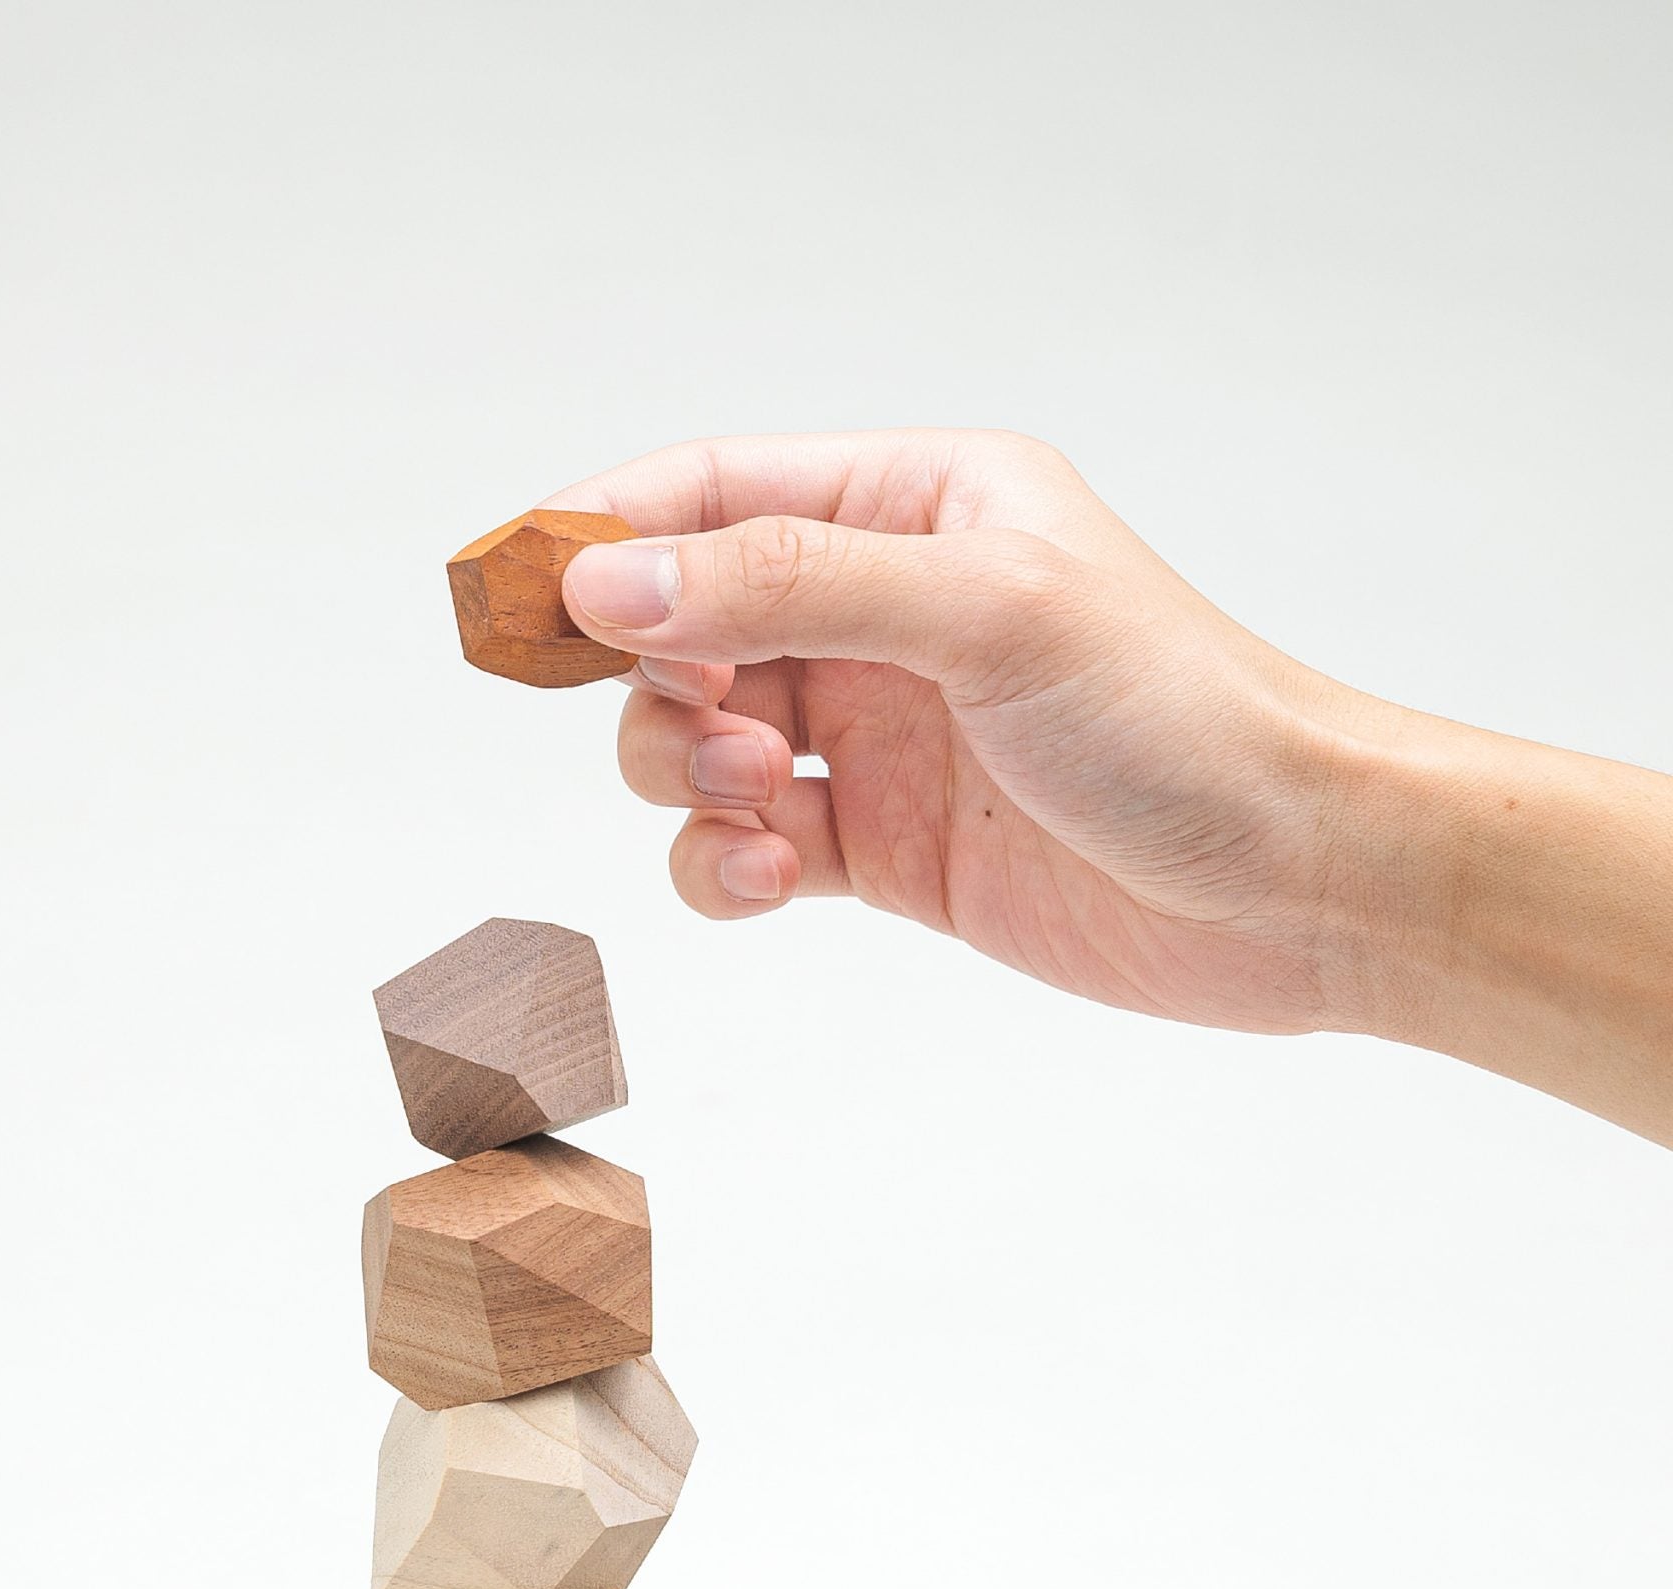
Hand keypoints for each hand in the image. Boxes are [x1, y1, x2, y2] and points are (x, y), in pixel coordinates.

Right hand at [548, 431, 1408, 1037]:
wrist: (1296, 883)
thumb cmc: (1181, 717)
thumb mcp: (984, 612)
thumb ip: (791, 583)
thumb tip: (612, 579)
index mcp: (916, 505)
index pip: (715, 490)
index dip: (600, 534)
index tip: (506, 592)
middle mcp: (884, 611)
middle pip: (680, 622)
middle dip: (654, 680)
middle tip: (712, 726)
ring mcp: (874, 733)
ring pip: (693, 738)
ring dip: (686, 777)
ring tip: (761, 806)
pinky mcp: (877, 848)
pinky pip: (739, 847)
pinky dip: (720, 869)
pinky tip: (767, 880)